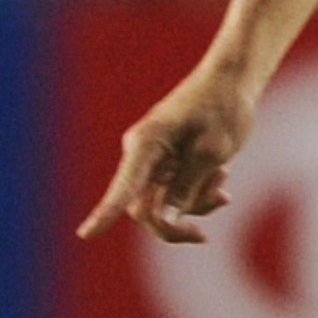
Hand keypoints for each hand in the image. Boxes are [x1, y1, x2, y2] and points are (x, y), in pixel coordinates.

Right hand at [77, 61, 259, 245]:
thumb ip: (185, 187)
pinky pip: (172, 198)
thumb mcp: (211, 151)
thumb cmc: (223, 108)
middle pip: (144, 209)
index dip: (105, 213)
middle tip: (212, 219)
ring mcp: (151, 161)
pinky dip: (198, 197)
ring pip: (161, 207)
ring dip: (195, 204)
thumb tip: (161, 220)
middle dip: (177, 220)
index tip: (86, 235)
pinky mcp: (164, 167)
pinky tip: (221, 181)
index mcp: (147, 142)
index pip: (124, 186)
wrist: (231, 82)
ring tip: (223, 175)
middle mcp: (141, 153)